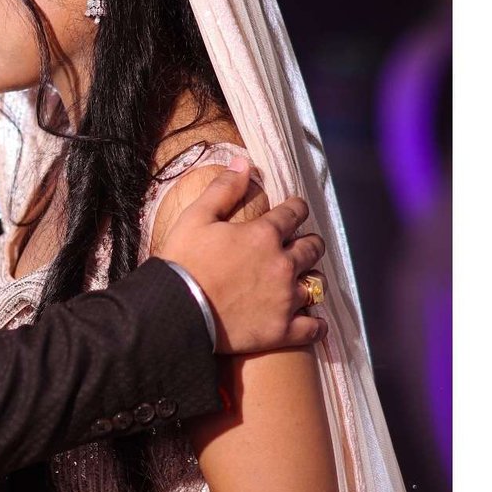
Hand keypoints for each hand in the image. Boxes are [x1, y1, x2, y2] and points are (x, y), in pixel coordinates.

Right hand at [155, 159, 327, 353]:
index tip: (294, 210)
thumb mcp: (196, 218)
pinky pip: (313, 328)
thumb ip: (223, 189)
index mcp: (264, 234)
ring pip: (317, 285)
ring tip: (305, 281)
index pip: (294, 213)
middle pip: (313, 247)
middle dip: (309, 242)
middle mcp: (282, 264)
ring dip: (313, 279)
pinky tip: (314, 323)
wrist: (174, 311)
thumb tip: (243, 161)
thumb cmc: (182, 263)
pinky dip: (316, 326)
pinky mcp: (282, 330)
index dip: (296, 208)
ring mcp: (285, 299)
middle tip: (302, 245)